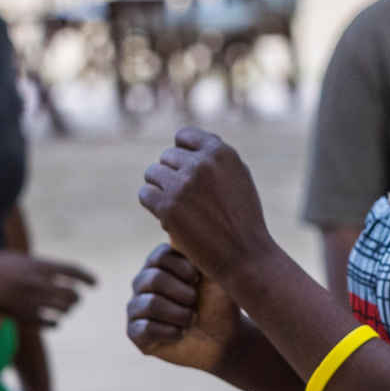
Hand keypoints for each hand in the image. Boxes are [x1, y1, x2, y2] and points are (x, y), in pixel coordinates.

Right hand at [0, 251, 94, 325]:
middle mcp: (40, 282)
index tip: (96, 284)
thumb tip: (56, 275)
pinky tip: (53, 323)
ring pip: (64, 309)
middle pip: (73, 294)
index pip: (74, 271)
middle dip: (76, 298)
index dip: (88, 278)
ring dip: (66, 311)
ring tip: (64, 311)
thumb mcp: (18, 259)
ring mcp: (31, 300)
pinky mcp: (22, 316)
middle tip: (75, 300)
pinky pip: (49, 323)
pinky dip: (54, 323)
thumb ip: (39, 267)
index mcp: (40, 264)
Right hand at [127, 245, 242, 371]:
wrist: (224, 337)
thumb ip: (199, 253)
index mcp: (159, 263)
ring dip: (181, 315)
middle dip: (184, 294)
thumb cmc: (219, 301)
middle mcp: (142, 282)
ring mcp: (136, 307)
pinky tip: (181, 333)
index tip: (199, 279)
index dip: (183, 269)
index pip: (160, 256)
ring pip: (150, 305)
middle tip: (196, 302)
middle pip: (154, 279)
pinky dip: (171, 332)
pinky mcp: (135, 333)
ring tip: (192, 319)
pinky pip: (146, 329)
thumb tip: (177, 232)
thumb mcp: (214, 274)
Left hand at [137, 128, 274, 283]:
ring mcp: (183, 185)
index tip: (189, 172)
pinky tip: (167, 215)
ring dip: (161, 189)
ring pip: (152, 174)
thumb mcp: (238, 176)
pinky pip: (145, 194)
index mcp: (221, 152)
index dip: (183, 153)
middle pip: (166, 157)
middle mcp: (201, 164)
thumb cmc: (243, 218)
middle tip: (186, 197)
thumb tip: (183, 140)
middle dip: (172, 174)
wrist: (244, 255)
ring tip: (177, 206)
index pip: (184, 135)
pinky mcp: (168, 207)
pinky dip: (152, 204)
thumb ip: (214, 156)